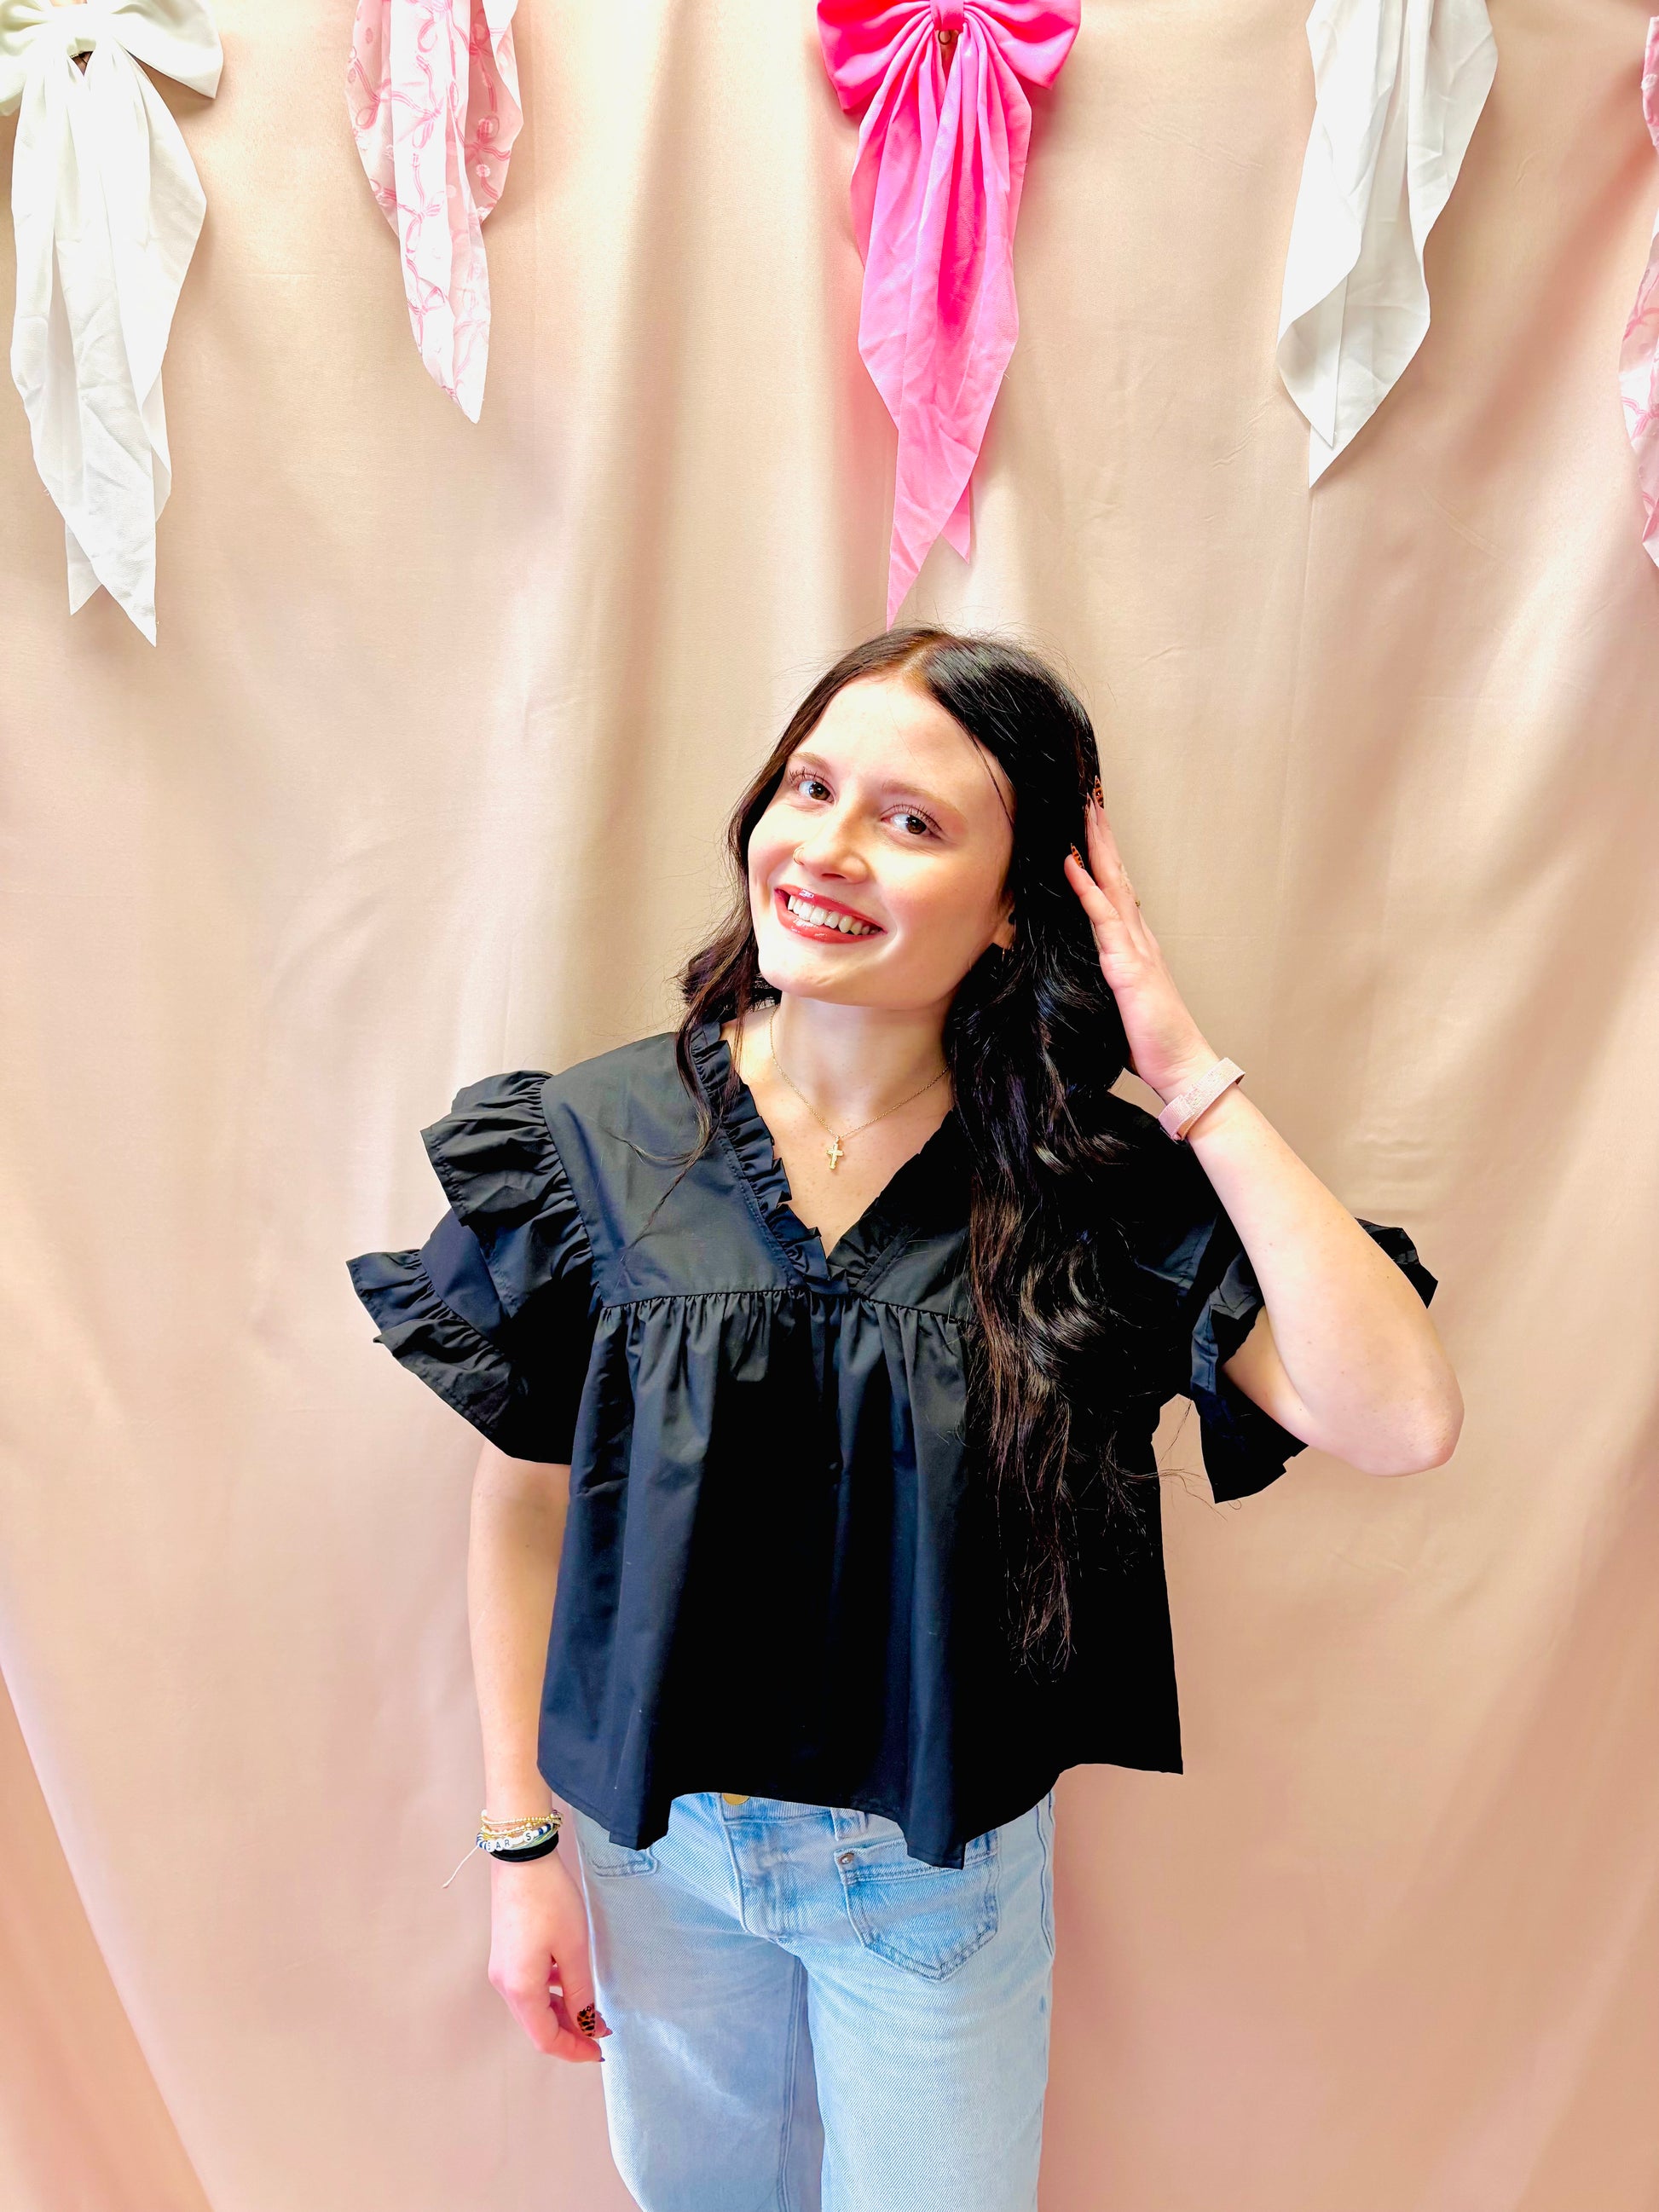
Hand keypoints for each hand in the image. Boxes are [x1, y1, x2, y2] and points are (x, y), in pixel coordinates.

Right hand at [487, 1846, 609, 2061]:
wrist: (521, 1859)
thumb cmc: (549, 1901)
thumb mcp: (574, 1948)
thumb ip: (580, 1992)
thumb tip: (587, 2024)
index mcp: (520, 1989)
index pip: (546, 2039)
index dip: (574, 2050)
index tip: (600, 2051)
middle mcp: (505, 1985)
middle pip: (537, 2026)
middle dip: (570, 2033)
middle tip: (601, 2031)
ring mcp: (502, 1970)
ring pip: (533, 2008)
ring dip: (562, 2014)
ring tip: (592, 2010)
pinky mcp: (505, 1955)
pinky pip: (528, 1988)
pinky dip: (551, 1995)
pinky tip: (571, 1984)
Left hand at [1062, 789, 1220, 1102]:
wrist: (1182, 1066)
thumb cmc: (1153, 1041)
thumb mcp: (1122, 1002)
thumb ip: (1109, 979)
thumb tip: (1084, 970)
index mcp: (1136, 945)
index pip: (1115, 889)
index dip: (1101, 855)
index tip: (1089, 822)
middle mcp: (1139, 937)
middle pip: (1116, 873)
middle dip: (1101, 833)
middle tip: (1088, 795)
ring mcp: (1135, 948)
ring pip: (1112, 884)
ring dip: (1095, 845)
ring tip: (1083, 810)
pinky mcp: (1128, 966)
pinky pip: (1103, 918)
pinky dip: (1087, 888)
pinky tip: (1071, 863)